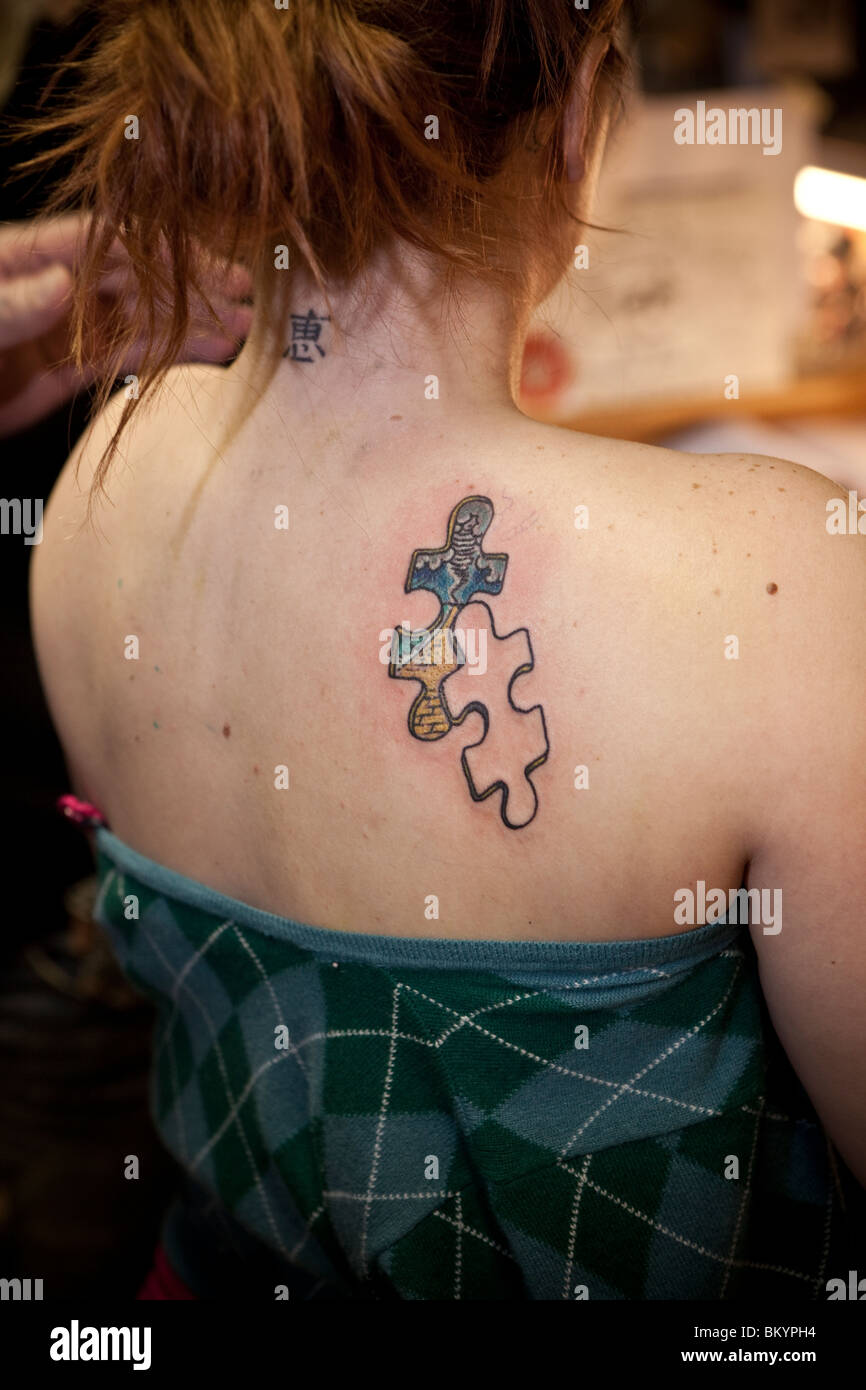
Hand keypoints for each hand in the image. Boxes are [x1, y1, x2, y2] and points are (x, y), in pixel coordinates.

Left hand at [0, 213, 253, 435]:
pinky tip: (204, 356)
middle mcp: (49, 287)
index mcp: (22, 256)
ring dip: (189, 325)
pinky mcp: (60, 374)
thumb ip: (8, 304)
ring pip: (136, 322)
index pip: (105, 242)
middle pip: (132, 279)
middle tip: (247, 299)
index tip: (208, 261)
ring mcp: (58, 331)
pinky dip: (164, 359)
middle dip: (190, 288)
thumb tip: (63, 283)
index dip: (160, 249)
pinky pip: (120, 362)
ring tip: (243, 332)